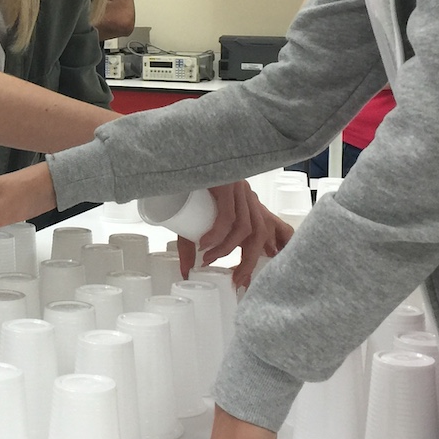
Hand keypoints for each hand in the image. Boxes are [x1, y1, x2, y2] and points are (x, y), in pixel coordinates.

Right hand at [176, 183, 292, 286]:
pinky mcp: (226, 184)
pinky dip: (218, 234)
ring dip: (228, 249)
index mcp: (245, 203)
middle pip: (259, 233)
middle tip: (236, 281)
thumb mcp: (191, 219)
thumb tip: (187, 272)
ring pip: (246, 227)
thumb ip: (190, 244)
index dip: (257, 259)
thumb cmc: (185, 187)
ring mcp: (238, 189)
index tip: (245, 281)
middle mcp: (246, 196)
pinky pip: (228, 215)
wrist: (175, 157)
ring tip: (209, 259)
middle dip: (249, 262)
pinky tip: (205, 244)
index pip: (262, 234)